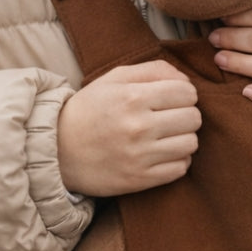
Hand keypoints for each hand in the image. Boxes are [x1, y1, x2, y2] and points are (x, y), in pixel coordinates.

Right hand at [58, 60, 200, 195]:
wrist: (58, 150)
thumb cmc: (89, 109)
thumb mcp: (113, 79)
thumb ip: (153, 70)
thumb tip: (187, 81)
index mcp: (132, 97)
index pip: (187, 93)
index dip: (184, 94)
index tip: (171, 99)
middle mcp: (138, 127)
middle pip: (194, 118)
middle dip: (185, 114)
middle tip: (169, 117)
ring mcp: (140, 156)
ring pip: (191, 144)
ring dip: (183, 138)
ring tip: (166, 136)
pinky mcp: (140, 180)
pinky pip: (181, 168)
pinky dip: (177, 160)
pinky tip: (161, 153)